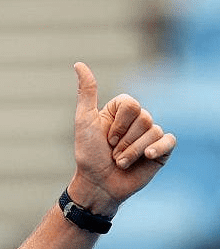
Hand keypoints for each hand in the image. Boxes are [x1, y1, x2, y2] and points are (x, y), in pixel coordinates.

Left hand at [70, 61, 176, 216]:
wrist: (98, 184)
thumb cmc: (88, 155)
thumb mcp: (84, 121)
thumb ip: (87, 93)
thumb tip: (79, 64)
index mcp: (121, 110)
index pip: (131, 105)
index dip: (117, 125)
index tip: (105, 138)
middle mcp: (138, 119)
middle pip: (143, 118)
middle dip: (123, 141)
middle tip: (112, 152)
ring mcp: (150, 134)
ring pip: (152, 132)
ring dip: (131, 152)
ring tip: (120, 162)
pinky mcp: (161, 150)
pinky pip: (169, 140)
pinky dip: (157, 149)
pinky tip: (147, 157)